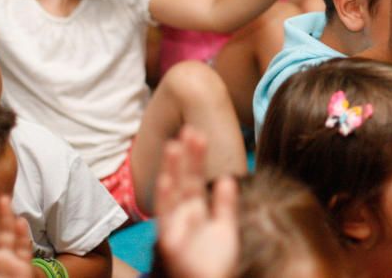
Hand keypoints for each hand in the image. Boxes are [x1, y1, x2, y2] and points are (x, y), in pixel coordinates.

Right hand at [155, 128, 238, 277]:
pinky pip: (167, 219)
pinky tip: (166, 180)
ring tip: (174, 146)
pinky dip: (165, 198)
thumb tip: (226, 179)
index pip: (195, 178)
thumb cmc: (215, 262)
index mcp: (196, 211)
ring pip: (172, 193)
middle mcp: (183, 216)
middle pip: (183, 180)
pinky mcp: (170, 242)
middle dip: (185, 156)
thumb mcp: (224, 228)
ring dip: (171, 170)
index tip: (199, 133)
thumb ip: (225, 204)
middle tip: (188, 129)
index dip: (197, 157)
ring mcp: (174, 227)